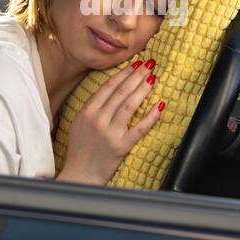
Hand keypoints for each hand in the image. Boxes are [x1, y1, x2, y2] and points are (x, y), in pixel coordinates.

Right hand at [56, 59, 165, 184]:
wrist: (80, 175)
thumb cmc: (79, 150)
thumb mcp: (78, 123)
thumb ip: (91, 107)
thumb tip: (109, 90)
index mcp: (87, 112)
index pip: (108, 87)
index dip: (123, 73)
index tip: (134, 64)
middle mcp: (98, 120)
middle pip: (121, 92)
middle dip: (136, 76)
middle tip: (148, 65)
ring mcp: (110, 133)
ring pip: (130, 105)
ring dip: (143, 89)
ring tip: (152, 78)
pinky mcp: (121, 146)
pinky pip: (140, 128)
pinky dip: (151, 116)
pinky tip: (160, 104)